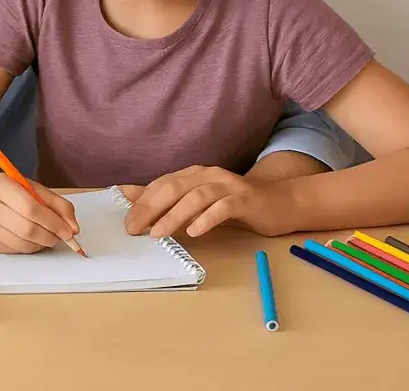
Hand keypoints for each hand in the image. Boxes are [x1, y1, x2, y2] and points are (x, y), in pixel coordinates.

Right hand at [0, 171, 78, 253]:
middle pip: (26, 229)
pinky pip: (13, 251)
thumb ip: (60, 206)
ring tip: (47, 237)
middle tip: (59, 237)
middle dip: (49, 237)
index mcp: (1, 185)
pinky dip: (28, 248)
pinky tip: (31, 240)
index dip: (53, 223)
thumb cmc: (16, 192)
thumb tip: (73, 229)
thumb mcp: (38, 190)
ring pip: (20, 244)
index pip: (31, 208)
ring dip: (40, 245)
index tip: (69, 232)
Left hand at [121, 165, 300, 238]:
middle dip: (150, 208)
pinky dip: (206, 218)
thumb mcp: (198, 203)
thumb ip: (168, 200)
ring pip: (196, 196)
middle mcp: (209, 175)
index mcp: (194, 174)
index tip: (126, 221)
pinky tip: (195, 232)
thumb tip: (129, 197)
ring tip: (158, 233)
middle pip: (174, 187)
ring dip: (174, 215)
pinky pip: (223, 207)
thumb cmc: (235, 205)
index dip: (142, 201)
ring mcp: (228, 185)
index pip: (161, 184)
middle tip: (134, 228)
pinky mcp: (246, 199)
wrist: (282, 202)